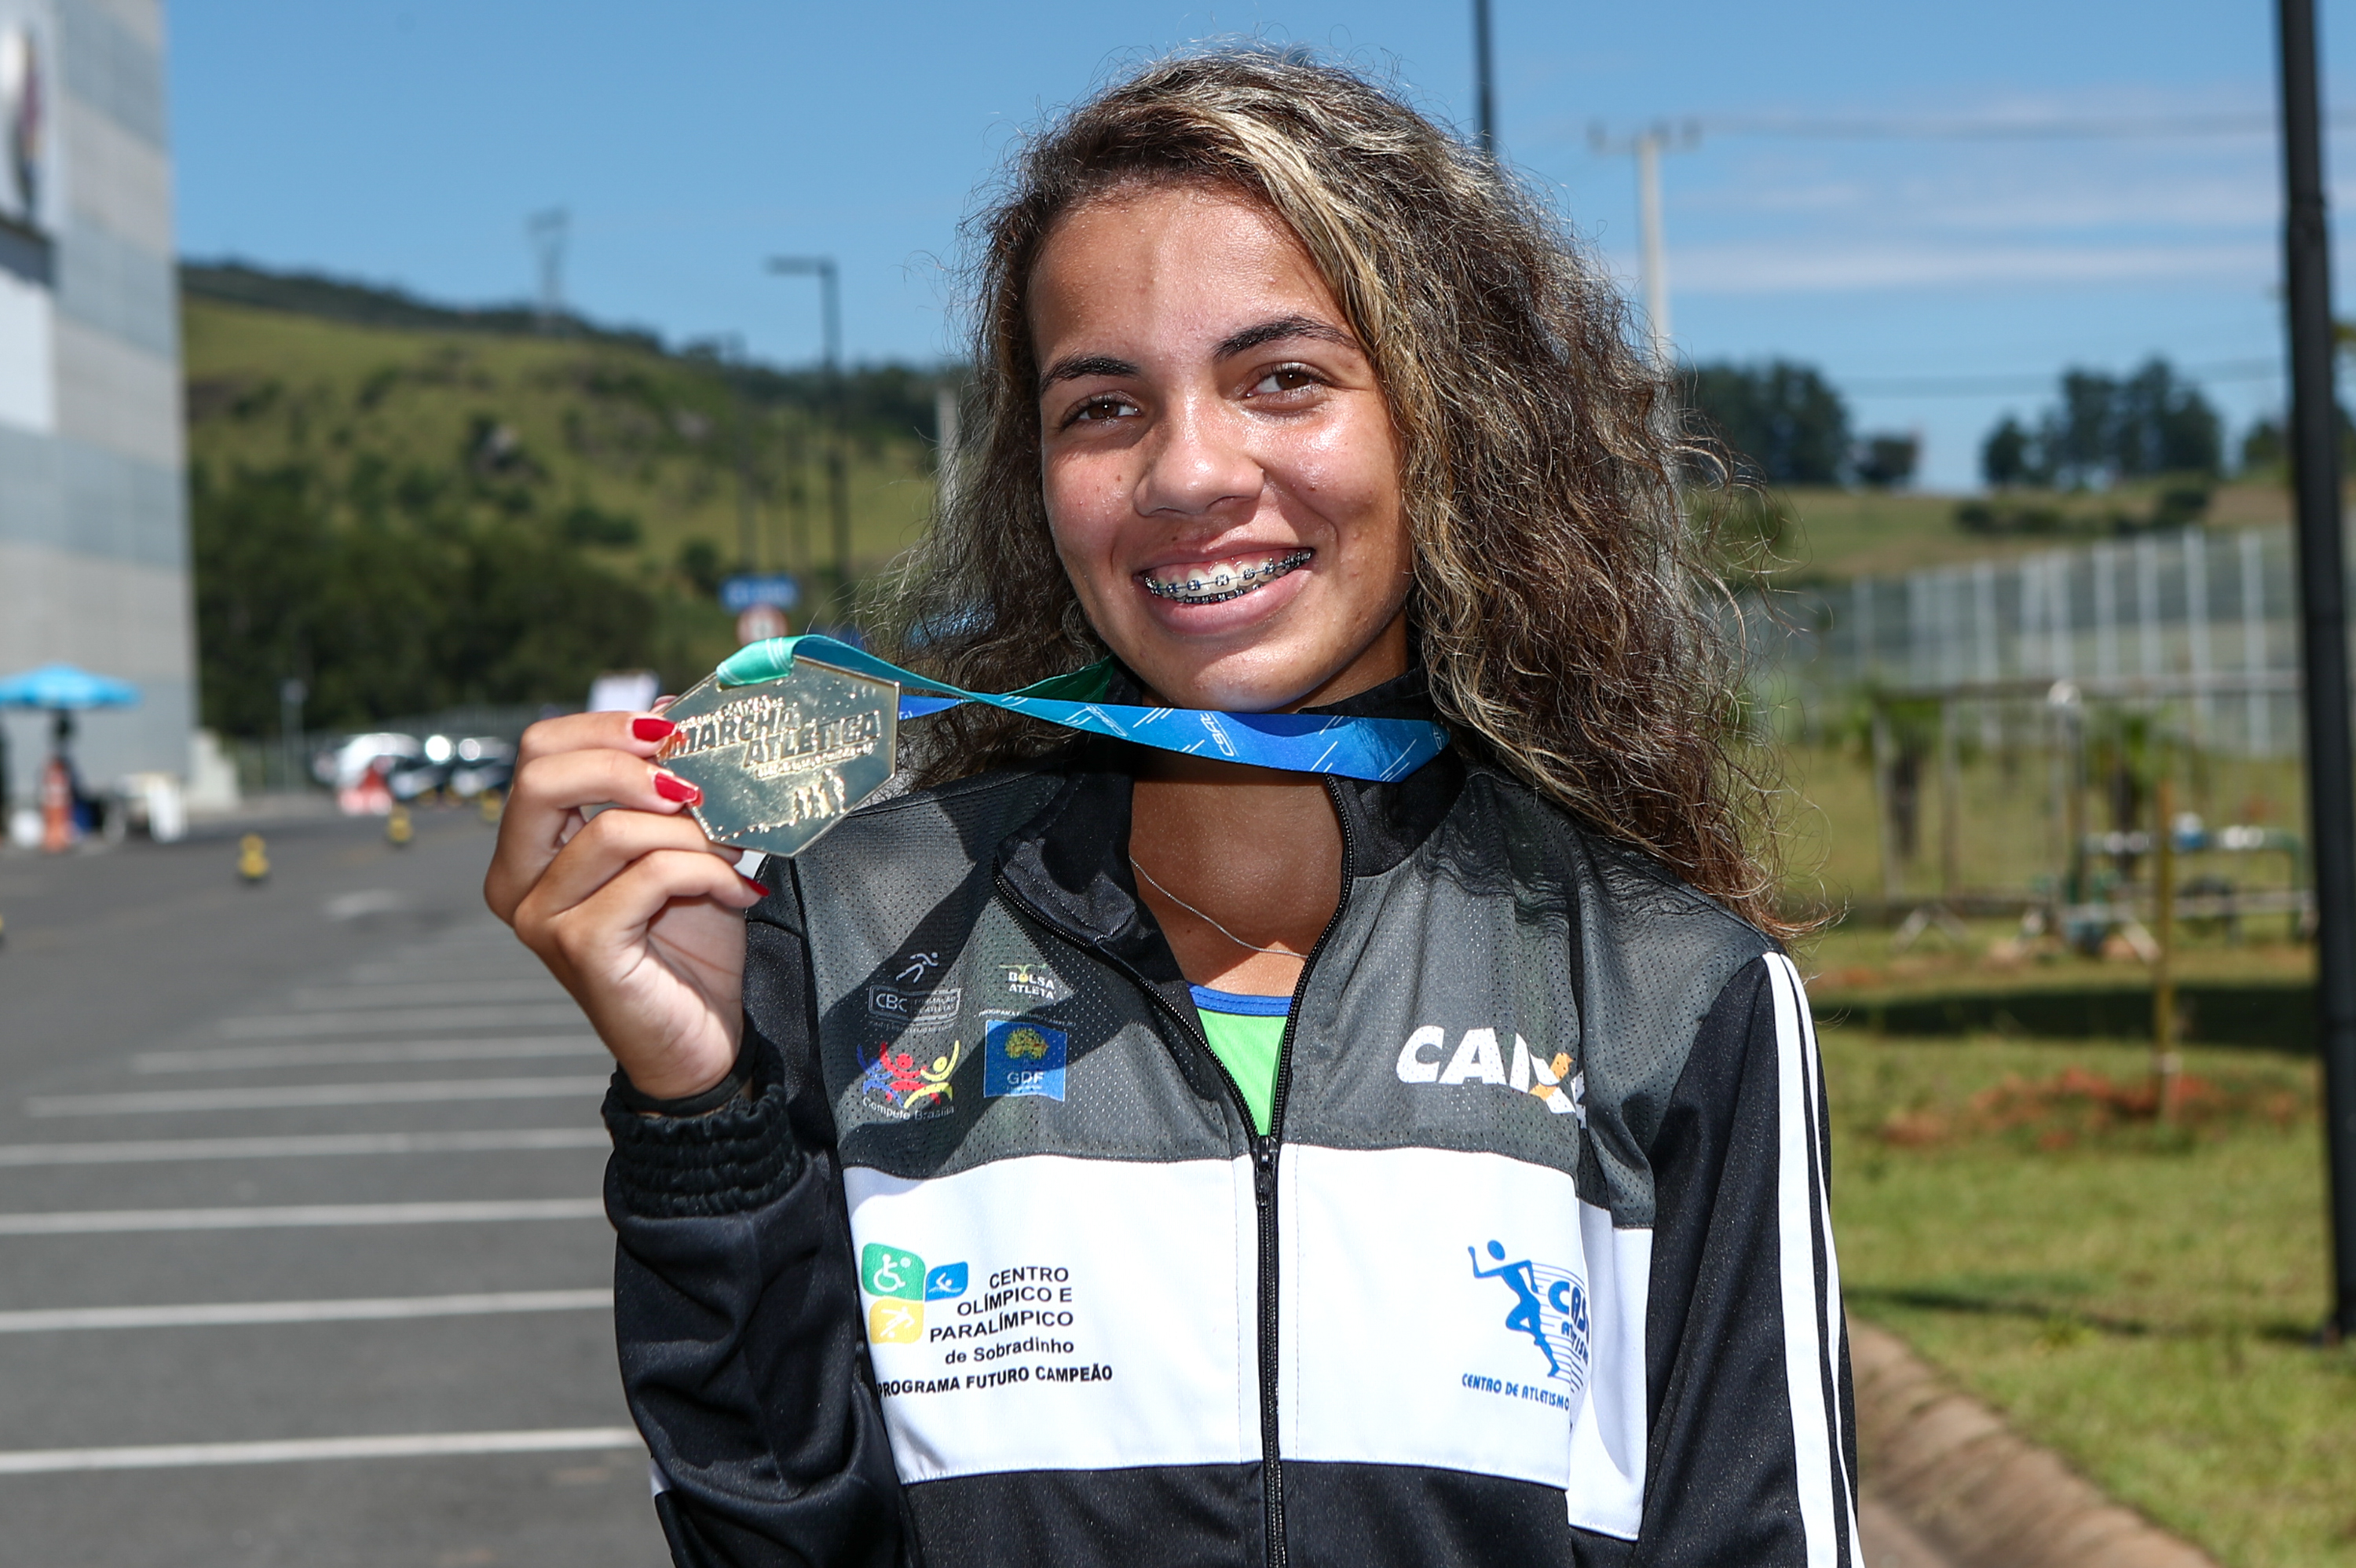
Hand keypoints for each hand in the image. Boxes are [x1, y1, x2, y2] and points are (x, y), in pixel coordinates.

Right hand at [484, 711, 762, 1100]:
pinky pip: (648, 876)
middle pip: (543, 774)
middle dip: (630, 764)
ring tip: (734, 854)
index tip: (674, 728)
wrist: (700, 1036)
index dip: (608, 726)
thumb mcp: (677, 846)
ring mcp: (541, 918)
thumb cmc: (687, 943)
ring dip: (692, 833)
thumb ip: (668, 788)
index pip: (539, 750)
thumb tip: (681, 715)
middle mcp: (516, 881)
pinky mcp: (582, 948)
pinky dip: (705, 871)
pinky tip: (738, 891)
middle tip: (695, 782)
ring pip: (614, 829)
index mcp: (529, 847)